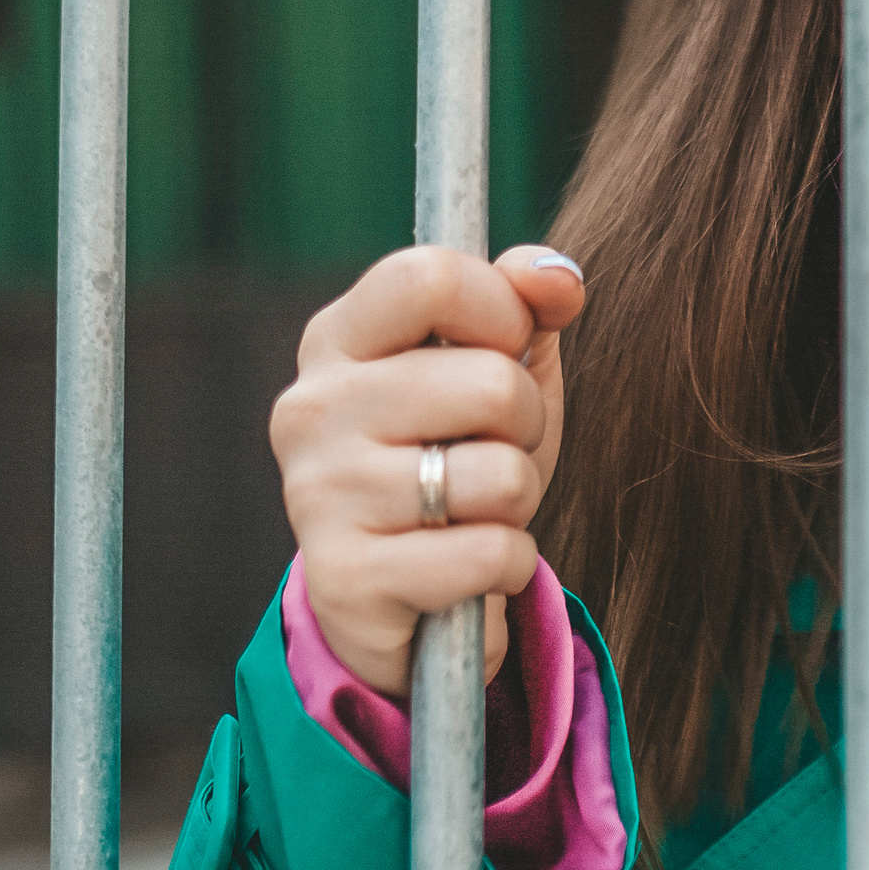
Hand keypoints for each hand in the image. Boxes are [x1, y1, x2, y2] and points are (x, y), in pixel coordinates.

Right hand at [269, 243, 587, 699]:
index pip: (432, 277)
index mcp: (339, 338)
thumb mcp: (497, 367)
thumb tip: (556, 276)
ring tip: (475, 508)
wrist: (405, 592)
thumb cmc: (458, 456)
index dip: (502, 312)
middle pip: (491, 383)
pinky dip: (510, 565)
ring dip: (518, 499)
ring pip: (500, 477)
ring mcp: (318, 494)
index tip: (507, 348)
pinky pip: (490, 555)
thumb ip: (527, 304)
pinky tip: (469, 567)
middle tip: (491, 449)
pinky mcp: (344, 580)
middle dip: (526, 422)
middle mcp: (311, 408)